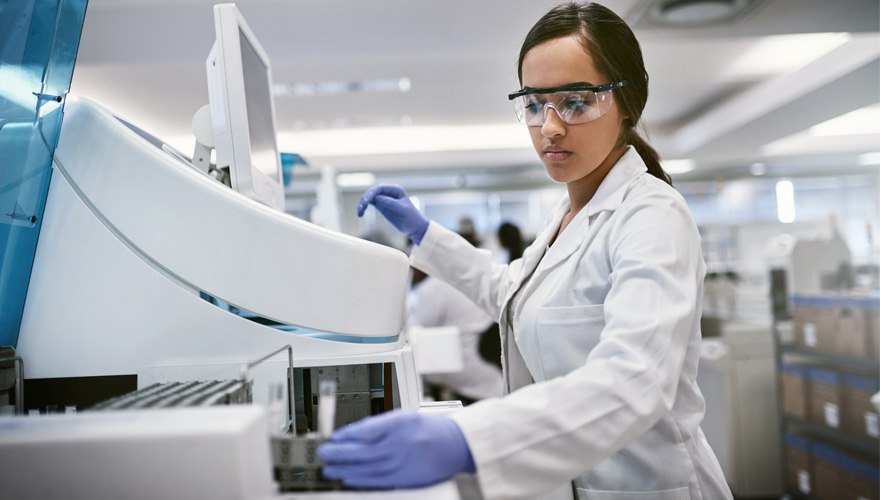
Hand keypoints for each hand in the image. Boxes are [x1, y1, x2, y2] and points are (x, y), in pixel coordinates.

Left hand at [318, 410, 475, 488]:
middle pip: (364, 450)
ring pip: (368, 467)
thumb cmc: (428, 429)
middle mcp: (402, 443)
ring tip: (329, 468)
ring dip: (345, 468)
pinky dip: (361, 480)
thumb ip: (380, 425)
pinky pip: (379, 480)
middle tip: (323, 452)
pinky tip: (348, 478)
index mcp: (401, 423)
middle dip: (340, 452)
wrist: (455, 444)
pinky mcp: (406, 478)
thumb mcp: (404, 417)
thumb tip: (353, 434)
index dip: (347, 434)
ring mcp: (404, 462)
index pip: (367, 429)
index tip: (333, 437)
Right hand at [357, 185, 428, 244]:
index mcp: (396, 190)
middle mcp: (389, 193)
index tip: (366, 202)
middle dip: (365, 199)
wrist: (415, 227)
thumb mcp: (402, 210)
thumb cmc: (412, 218)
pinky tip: (361, 213)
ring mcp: (385, 199)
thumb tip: (377, 198)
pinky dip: (365, 207)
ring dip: (363, 203)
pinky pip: (370, 203)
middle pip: (373, 192)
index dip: (371, 194)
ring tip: (359, 212)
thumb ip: (390, 203)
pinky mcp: (382, 206)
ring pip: (370, 198)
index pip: (380, 188)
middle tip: (361, 208)